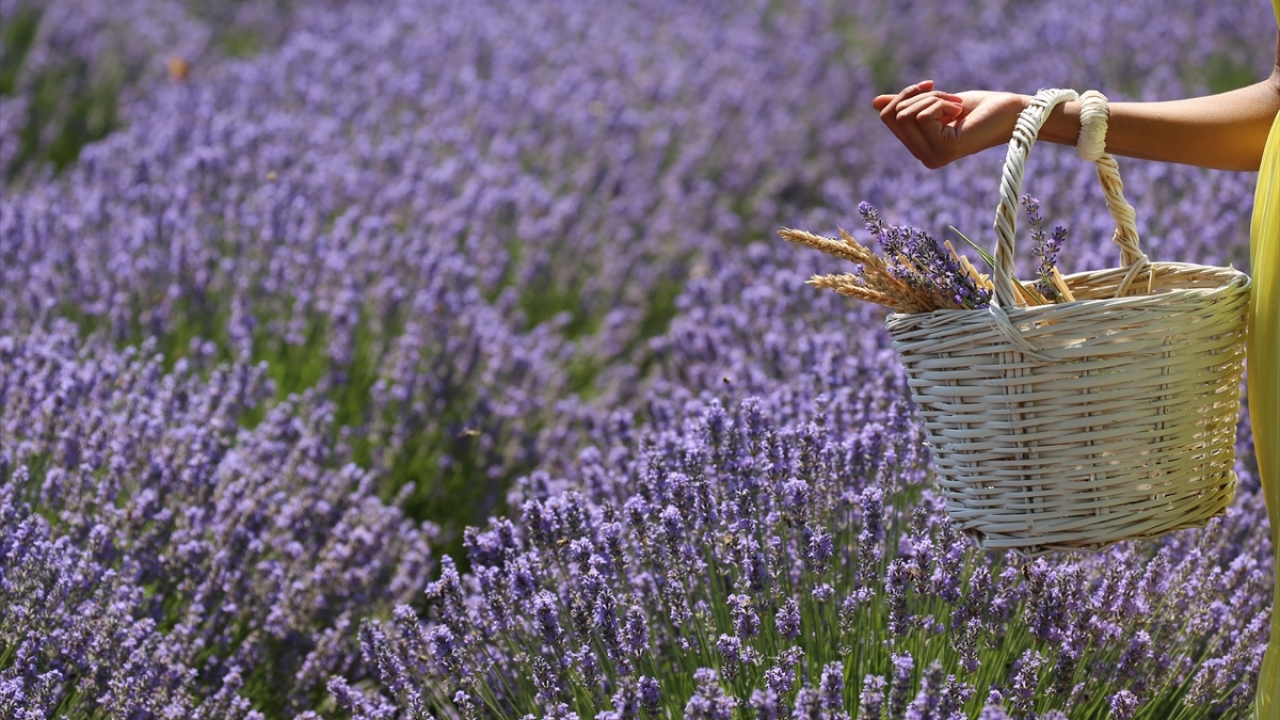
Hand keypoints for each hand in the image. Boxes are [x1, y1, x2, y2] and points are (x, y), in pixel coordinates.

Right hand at [873, 80, 1029, 168]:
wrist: (1013, 115)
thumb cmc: (981, 108)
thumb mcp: (937, 103)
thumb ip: (908, 105)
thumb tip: (875, 103)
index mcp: (920, 148)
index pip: (888, 117)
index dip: (904, 94)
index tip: (930, 87)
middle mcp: (923, 158)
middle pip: (893, 114)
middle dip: (918, 94)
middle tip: (949, 97)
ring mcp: (932, 157)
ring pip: (906, 114)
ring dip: (933, 98)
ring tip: (957, 105)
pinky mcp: (944, 150)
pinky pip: (923, 115)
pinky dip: (941, 102)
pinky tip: (960, 111)